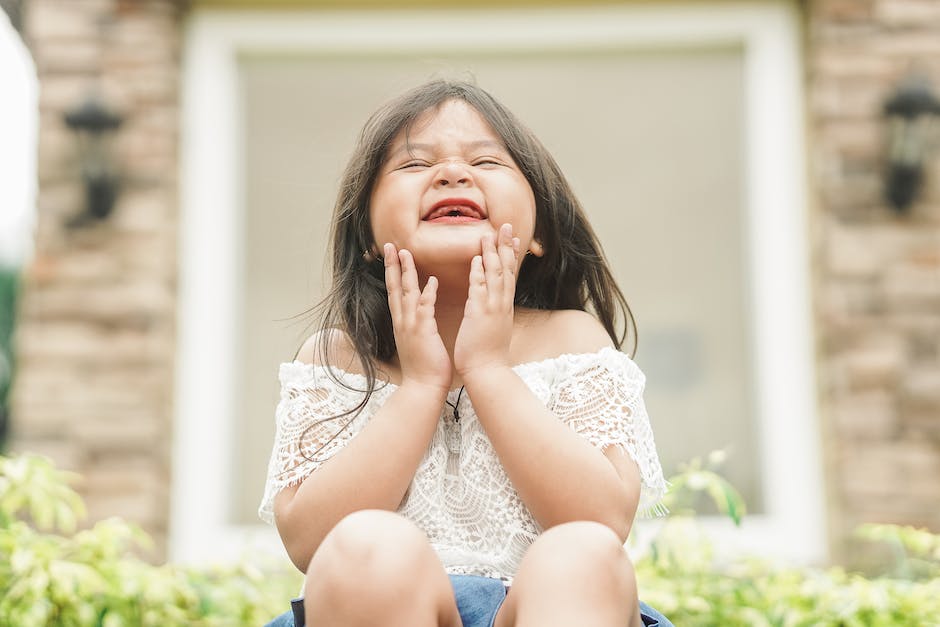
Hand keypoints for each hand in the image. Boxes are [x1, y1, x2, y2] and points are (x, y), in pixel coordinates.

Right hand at [384, 243, 451, 394]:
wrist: (423, 388)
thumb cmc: (425, 367)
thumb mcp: (418, 340)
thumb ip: (418, 324)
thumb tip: (420, 312)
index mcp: (402, 322)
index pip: (394, 292)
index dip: (392, 272)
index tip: (391, 254)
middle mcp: (403, 321)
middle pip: (394, 287)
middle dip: (392, 265)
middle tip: (390, 245)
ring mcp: (411, 326)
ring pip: (406, 294)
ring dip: (406, 273)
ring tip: (405, 253)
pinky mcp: (422, 333)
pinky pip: (424, 310)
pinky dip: (426, 295)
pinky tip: (431, 281)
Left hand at [454, 223, 520, 377]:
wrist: (488, 373)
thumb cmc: (488, 355)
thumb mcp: (495, 330)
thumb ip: (495, 315)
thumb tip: (496, 308)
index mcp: (504, 308)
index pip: (509, 276)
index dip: (510, 256)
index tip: (512, 238)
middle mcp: (502, 305)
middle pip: (507, 270)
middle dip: (506, 247)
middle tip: (507, 226)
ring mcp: (493, 310)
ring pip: (495, 276)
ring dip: (492, 254)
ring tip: (490, 234)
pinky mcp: (480, 316)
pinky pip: (480, 290)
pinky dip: (479, 274)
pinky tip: (477, 259)